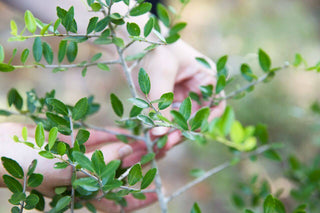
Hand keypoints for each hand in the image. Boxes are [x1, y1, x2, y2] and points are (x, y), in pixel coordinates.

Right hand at [0, 123, 156, 211]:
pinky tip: (129, 132)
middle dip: (142, 163)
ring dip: (132, 146)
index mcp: (83, 194)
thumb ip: (98, 162)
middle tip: (165, 150)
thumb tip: (127, 148)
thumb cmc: (27, 166)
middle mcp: (84, 177)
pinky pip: (98, 138)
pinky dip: (113, 135)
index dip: (138, 197)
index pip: (117, 200)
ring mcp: (79, 159)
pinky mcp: (73, 141)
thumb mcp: (66, 171)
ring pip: (112, 153)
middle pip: (120, 173)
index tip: (158, 191)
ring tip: (154, 139)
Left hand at [140, 40, 225, 148]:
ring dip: (170, 134)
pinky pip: (167, 119)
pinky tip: (151, 137)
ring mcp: (182, 97)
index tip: (188, 132)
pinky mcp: (167, 102)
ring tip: (156, 144)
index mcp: (206, 79)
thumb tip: (160, 134)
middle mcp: (197, 90)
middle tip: (165, 143)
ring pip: (181, 122)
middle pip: (196, 118)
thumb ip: (161, 104)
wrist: (135, 42)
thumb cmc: (155, 49)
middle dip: (182, 132)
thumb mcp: (160, 75)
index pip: (216, 106)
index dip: (205, 121)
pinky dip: (160, 129)